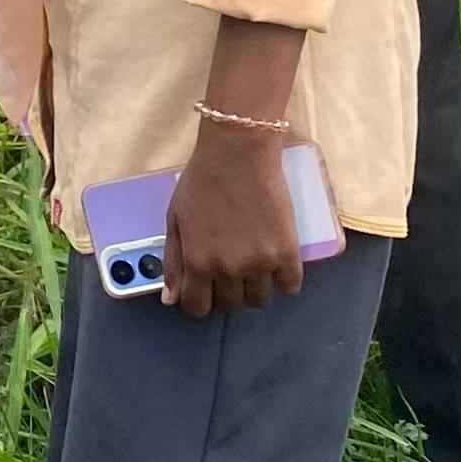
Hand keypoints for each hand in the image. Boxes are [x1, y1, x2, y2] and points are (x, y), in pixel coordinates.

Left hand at [158, 119, 304, 317]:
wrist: (238, 153)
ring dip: (255, 288)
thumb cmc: (202, 182)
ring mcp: (260, 263)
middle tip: (231, 272)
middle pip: (231, 306)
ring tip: (254, 267)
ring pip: (260, 300)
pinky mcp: (287, 252)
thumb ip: (172, 261)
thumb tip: (170, 300)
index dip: (200, 303)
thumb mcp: (175, 220)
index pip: (198, 307)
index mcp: (197, 262)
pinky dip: (284, 280)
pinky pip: (290, 286)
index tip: (206, 293)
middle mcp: (228, 269)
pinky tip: (277, 265)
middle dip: (227, 294)